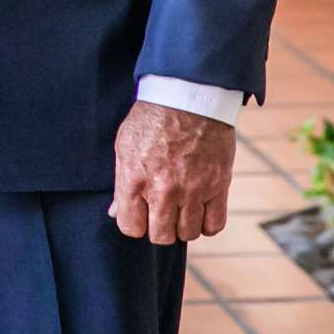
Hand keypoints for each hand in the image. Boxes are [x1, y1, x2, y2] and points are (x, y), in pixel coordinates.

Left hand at [109, 100, 236, 243]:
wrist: (189, 97)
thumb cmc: (152, 119)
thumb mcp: (125, 145)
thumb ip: (121, 182)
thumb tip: (115, 211)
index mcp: (135, 179)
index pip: (131, 227)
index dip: (134, 223)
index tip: (139, 213)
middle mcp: (163, 189)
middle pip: (161, 236)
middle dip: (159, 227)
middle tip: (161, 210)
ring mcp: (192, 189)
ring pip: (188, 234)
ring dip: (183, 225)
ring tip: (181, 207)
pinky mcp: (217, 186)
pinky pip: (214, 225)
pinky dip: (206, 223)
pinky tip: (200, 209)